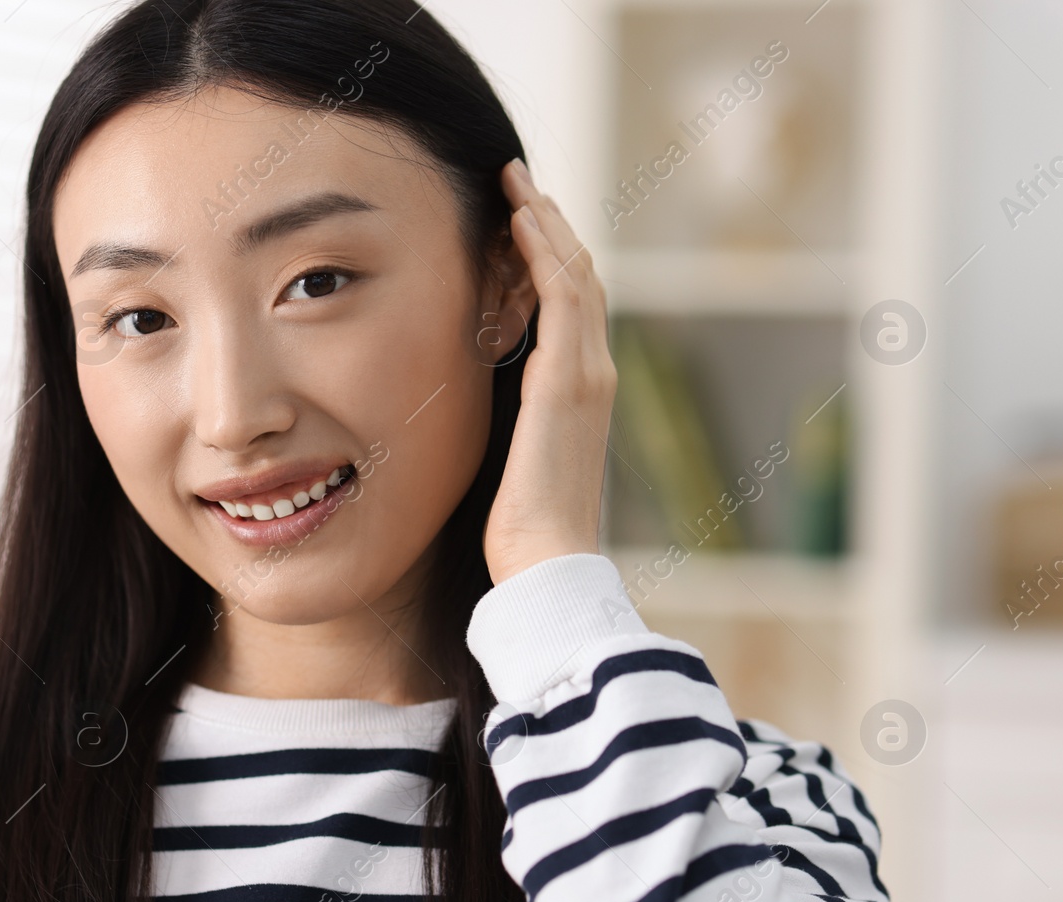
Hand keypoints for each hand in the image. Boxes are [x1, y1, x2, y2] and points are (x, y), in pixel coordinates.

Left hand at [482, 158, 616, 585]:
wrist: (546, 558)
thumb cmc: (521, 526)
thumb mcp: (510, 458)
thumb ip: (505, 421)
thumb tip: (470, 403)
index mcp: (579, 391)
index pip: (569, 307)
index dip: (546, 259)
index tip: (515, 222)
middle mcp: (593, 372)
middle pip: (578, 277)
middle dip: (548, 226)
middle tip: (517, 182)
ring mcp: (586, 371)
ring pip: (574, 273)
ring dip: (545, 223)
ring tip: (516, 182)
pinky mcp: (569, 377)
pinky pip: (561, 294)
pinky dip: (543, 250)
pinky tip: (519, 218)